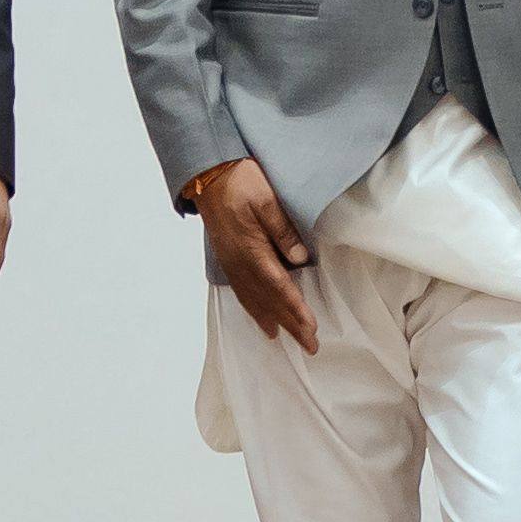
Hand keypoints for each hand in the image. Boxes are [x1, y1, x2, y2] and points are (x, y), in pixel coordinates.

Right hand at [194, 157, 316, 353]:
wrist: (209, 175)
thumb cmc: (242, 182)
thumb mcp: (268, 201)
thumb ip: (284, 231)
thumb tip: (300, 260)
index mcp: (251, 250)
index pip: (279, 287)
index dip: (296, 310)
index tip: (311, 329)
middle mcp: (239, 262)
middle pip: (268, 300)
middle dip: (289, 324)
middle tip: (309, 346)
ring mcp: (231, 262)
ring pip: (253, 299)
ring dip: (270, 319)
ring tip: (283, 337)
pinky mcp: (227, 258)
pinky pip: (241, 290)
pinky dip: (253, 307)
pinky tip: (260, 315)